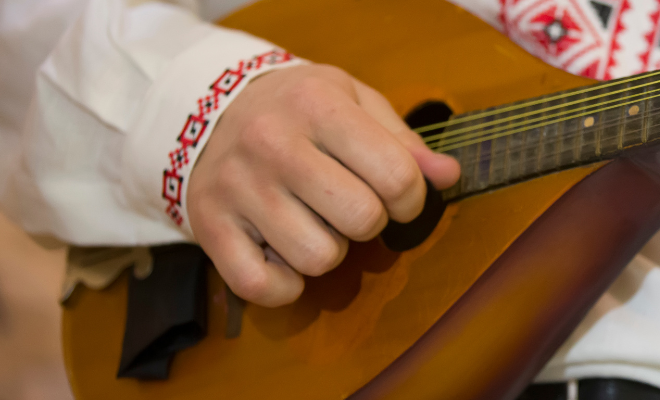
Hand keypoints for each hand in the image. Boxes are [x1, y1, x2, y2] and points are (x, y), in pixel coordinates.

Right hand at [187, 64, 459, 306]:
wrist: (203, 106)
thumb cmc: (297, 110)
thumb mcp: (352, 102)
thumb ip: (403, 142)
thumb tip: (449, 177)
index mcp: (317, 105)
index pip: (396, 175)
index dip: (411, 197)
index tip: (397, 195)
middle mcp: (273, 143)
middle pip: (362, 220)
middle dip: (371, 222)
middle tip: (352, 206)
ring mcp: (237, 187)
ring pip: (318, 258)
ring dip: (328, 250)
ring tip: (313, 221)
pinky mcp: (209, 226)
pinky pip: (262, 286)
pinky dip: (285, 285)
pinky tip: (284, 255)